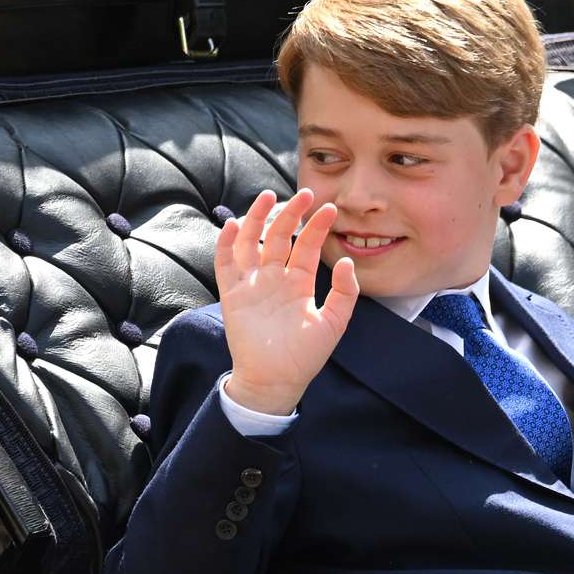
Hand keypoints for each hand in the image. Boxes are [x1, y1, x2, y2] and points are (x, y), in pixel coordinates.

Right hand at [217, 189, 358, 414]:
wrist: (276, 380)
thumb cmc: (305, 355)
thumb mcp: (333, 323)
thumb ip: (344, 293)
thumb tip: (348, 262)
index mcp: (300, 283)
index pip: (308, 246)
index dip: (317, 227)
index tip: (330, 208)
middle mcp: (275, 278)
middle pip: (280, 237)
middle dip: (291, 214)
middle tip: (305, 194)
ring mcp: (253, 283)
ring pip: (252, 242)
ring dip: (258, 219)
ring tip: (268, 197)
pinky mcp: (232, 293)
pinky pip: (226, 263)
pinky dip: (228, 243)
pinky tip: (236, 225)